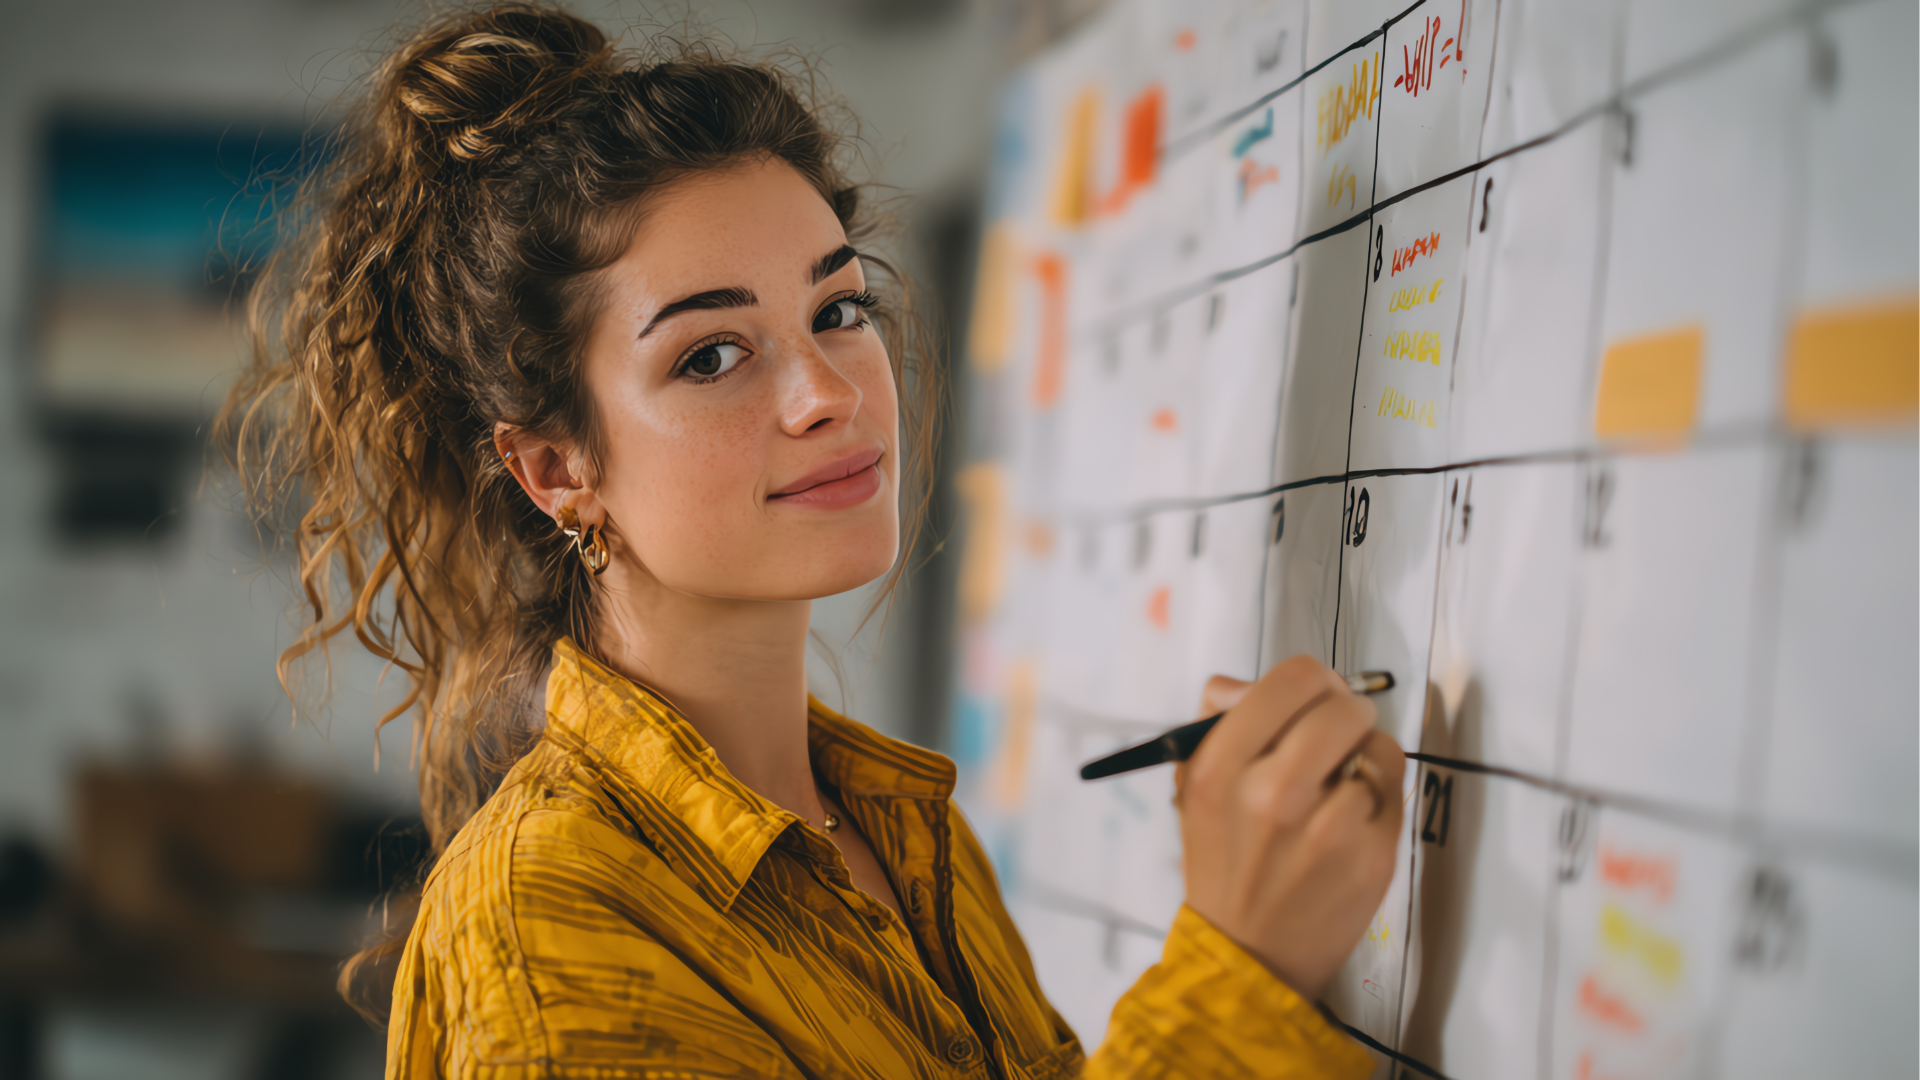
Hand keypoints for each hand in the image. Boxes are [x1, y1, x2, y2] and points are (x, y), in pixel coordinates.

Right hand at [1175, 656, 1405, 1000]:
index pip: (1293, 678)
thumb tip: (1244, 682)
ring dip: (1363, 755)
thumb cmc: (1224, 864)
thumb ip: (1220, 723)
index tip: (1313, 697)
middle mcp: (1273, 793)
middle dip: (1345, 711)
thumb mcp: (1196, 788)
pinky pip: (1393, 790)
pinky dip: (1377, 795)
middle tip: (1337, 732)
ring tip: (1340, 783)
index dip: (1313, 680)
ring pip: (1377, 745)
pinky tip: (1352, 817)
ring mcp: (1329, 827)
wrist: (1248, 954)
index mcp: (1221, 768)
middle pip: (1342, 705)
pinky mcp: (1372, 855)